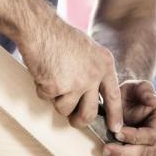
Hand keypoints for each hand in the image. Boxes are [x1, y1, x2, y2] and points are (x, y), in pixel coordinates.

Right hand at [18, 14, 124, 133]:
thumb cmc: (60, 36)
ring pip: (65, 109)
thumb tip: (93, 95)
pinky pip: (47, 99)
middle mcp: (93, 76)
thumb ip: (94, 71)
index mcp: (104, 65)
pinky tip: (43, 72)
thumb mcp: (89, 50)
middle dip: (80, 121)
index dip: (115, 115)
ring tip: (52, 78)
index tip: (116, 128)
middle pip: (89, 113)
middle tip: (74, 121)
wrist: (40, 27)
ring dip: (56, 99)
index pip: (114, 96)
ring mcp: (75, 82)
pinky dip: (41, 89)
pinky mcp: (55, 87)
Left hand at [102, 80, 155, 155]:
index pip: (153, 135)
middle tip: (105, 150)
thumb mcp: (133, 88)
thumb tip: (154, 101)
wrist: (124, 110)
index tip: (116, 133)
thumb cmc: (128, 98)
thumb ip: (143, 89)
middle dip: (125, 154)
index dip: (135, 137)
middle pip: (149, 153)